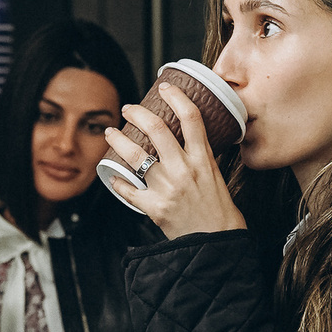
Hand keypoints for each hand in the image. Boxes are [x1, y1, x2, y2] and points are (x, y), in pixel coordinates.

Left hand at [103, 88, 245, 240]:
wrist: (217, 244)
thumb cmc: (220, 212)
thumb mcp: (217, 177)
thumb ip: (201, 159)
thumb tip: (190, 142)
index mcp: (203, 160)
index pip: (191, 118)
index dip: (176, 97)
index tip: (165, 87)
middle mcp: (184, 169)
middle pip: (156, 129)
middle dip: (138, 114)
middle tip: (129, 109)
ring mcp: (167, 188)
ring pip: (135, 155)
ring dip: (118, 140)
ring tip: (110, 133)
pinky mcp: (154, 207)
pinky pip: (128, 189)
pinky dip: (117, 181)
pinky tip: (112, 175)